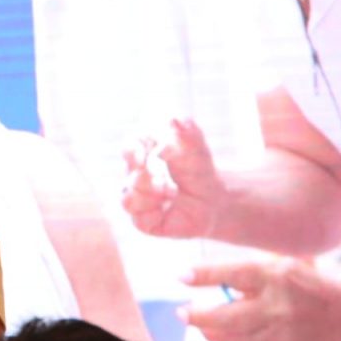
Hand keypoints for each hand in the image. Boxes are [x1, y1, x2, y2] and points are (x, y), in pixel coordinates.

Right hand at [122, 118, 225, 238]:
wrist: (213, 202)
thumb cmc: (199, 172)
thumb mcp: (197, 151)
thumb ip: (187, 133)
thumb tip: (174, 119)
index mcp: (142, 155)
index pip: (129, 146)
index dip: (133, 149)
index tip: (143, 153)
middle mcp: (133, 177)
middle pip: (127, 172)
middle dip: (146, 174)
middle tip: (164, 178)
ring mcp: (136, 199)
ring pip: (127, 197)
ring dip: (150, 193)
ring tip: (170, 191)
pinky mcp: (142, 221)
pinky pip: (138, 218)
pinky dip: (154, 211)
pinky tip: (166, 207)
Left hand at [181, 259, 340, 340]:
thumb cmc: (312, 287)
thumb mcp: (284, 266)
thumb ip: (248, 272)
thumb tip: (206, 277)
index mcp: (278, 279)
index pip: (231, 275)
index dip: (202, 275)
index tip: (180, 277)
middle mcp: (277, 311)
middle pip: (220, 319)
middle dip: (195, 316)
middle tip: (183, 313)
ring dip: (211, 334)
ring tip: (207, 326)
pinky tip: (228, 340)